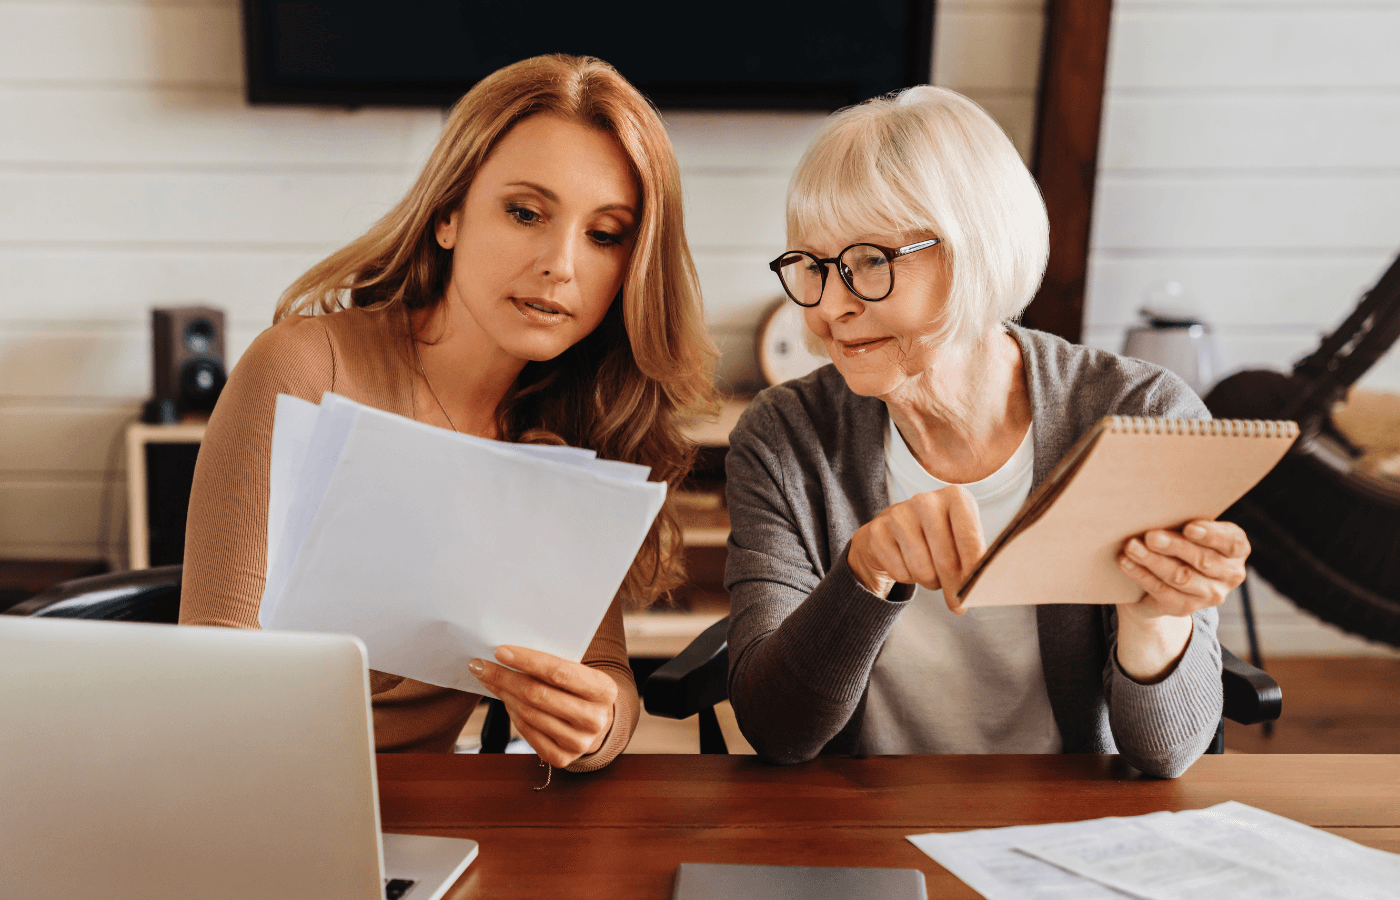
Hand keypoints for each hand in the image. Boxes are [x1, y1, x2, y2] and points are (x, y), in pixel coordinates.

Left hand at [468, 645, 617, 767]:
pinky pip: (527, 732)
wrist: (597, 722)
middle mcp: (594, 719)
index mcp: (604, 690)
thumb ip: (553, 665)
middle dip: (504, 677)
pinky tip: (505, 700)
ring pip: (528, 714)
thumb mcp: (579, 672)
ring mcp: (578, 742)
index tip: (500, 651)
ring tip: (490, 680)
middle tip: (481, 666)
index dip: (527, 661)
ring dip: (504, 694)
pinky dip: (512, 714)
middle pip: (538, 694)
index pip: (559, 672)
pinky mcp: (562, 758)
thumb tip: (508, 655)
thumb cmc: (580, 689)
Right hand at [847, 485, 984, 610]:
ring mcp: (898, 514)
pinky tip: (908, 565)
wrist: (890, 532)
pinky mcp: (877, 531)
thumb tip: (978, 591)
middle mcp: (926, 500)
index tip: (976, 591)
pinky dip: (907, 578)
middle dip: (953, 586)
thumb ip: (973, 559)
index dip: (974, 571)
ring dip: (930, 581)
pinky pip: (900, 573)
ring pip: (923, 570)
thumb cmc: (934, 537)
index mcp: (955, 497)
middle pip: (946, 559)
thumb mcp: (959, 538)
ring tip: (930, 573)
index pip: (969, 538)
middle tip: (956, 600)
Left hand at [1117, 519, 1248, 618]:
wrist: (1166, 581)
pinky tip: (1126, 563)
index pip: (1231, 544)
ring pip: (1181, 577)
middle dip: (1174, 547)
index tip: (1189, 527)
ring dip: (1153, 561)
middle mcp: (1230, 574)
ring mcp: (1210, 595)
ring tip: (1132, 547)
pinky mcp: (1186, 607)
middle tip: (1150, 536)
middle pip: (1202, 560)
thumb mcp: (1189, 531)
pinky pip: (1162, 591)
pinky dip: (1142, 575)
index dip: (1211, 536)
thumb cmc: (1180, 542)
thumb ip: (1184, 524)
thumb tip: (1158, 510)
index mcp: (1237, 550)